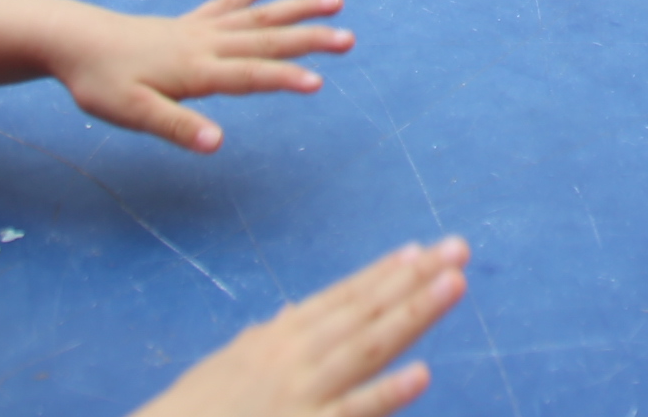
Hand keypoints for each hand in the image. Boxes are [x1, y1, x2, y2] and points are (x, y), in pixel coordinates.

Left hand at [50, 0, 355, 149]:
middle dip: (309, 40)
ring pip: (258, 17)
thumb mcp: (132, 113)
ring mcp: (199, 30)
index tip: (320, 82)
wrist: (73, 40)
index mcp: (196, 70)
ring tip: (333, 0)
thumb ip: (177, 126)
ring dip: (296, 10)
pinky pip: (227, 4)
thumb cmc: (100, 83)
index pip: (250, 75)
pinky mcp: (187, 23)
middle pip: (266, 41)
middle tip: (349, 37)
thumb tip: (216, 143)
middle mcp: (205, 44)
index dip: (285, 79)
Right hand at [138, 239, 468, 416]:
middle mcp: (291, 358)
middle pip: (363, 312)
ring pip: (367, 348)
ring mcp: (300, 395)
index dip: (382, 275)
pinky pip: (351, 413)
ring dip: (413, 314)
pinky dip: (386, 394)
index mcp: (274, 340)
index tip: (420, 250)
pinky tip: (422, 376)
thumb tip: (293, 312)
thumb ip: (267, 339)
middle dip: (414, 280)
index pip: (341, 299)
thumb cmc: (189, 414)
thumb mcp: (228, 366)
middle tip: (458, 248)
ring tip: (454, 285)